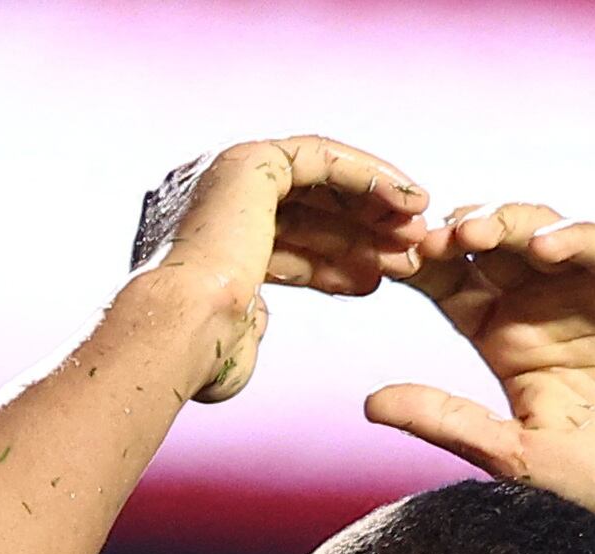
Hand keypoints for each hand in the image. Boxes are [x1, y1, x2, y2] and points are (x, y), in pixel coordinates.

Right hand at [127, 138, 428, 402]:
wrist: (178, 332)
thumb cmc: (197, 355)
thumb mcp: (228, 331)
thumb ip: (243, 317)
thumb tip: (252, 317)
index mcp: (196, 236)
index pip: (278, 237)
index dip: (331, 258)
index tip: (375, 281)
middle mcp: (203, 194)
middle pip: (301, 205)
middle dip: (359, 231)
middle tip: (408, 255)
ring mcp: (221, 171)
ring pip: (316, 179)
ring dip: (371, 208)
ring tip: (416, 239)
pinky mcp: (248, 160)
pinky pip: (322, 158)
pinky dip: (368, 177)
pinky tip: (408, 204)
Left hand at [374, 208, 594, 539]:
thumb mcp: (516, 458)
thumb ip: (449, 423)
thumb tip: (368, 402)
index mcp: (505, 338)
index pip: (451, 284)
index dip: (419, 267)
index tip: (382, 261)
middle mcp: (546, 304)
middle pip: (489, 246)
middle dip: (453, 233)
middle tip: (419, 236)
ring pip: (542, 231)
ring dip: (506, 223)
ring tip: (471, 230)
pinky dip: (576, 237)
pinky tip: (543, 245)